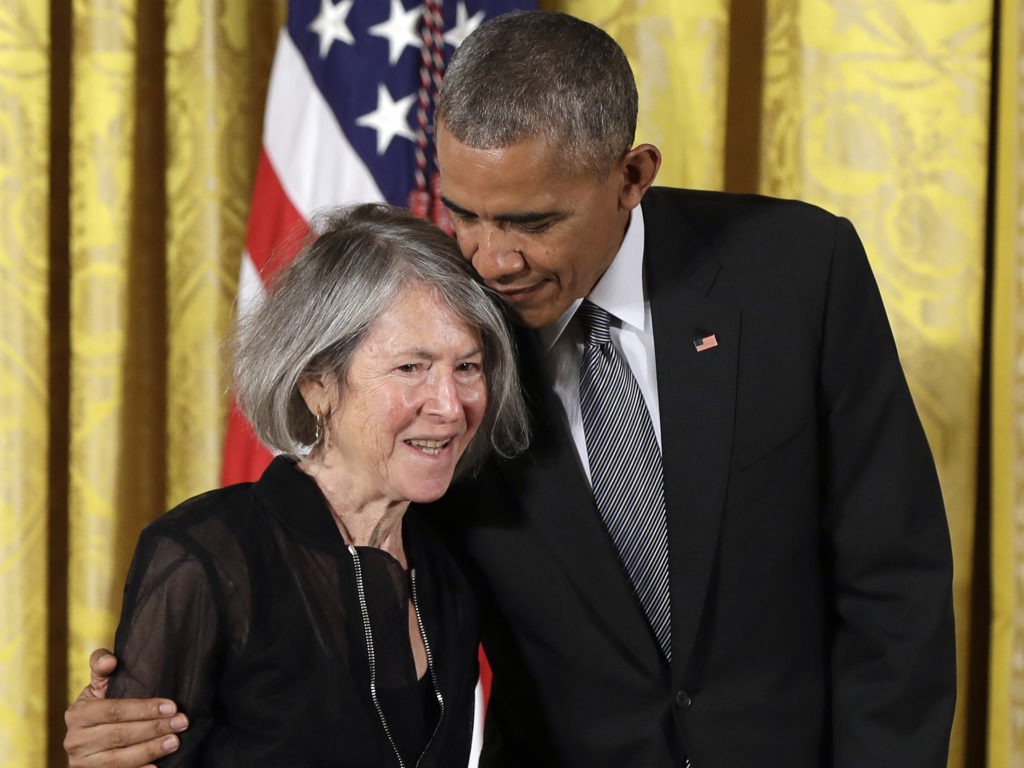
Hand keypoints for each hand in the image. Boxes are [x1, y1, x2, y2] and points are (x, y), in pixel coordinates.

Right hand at [64, 649, 187, 767]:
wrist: (86, 738)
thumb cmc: (100, 707)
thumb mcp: (98, 687)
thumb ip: (101, 667)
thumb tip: (110, 660)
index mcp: (78, 713)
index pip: (115, 711)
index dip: (144, 709)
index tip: (172, 706)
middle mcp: (75, 740)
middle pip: (119, 735)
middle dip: (154, 728)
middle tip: (182, 722)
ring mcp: (81, 763)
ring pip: (119, 758)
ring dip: (150, 750)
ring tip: (175, 741)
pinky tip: (156, 767)